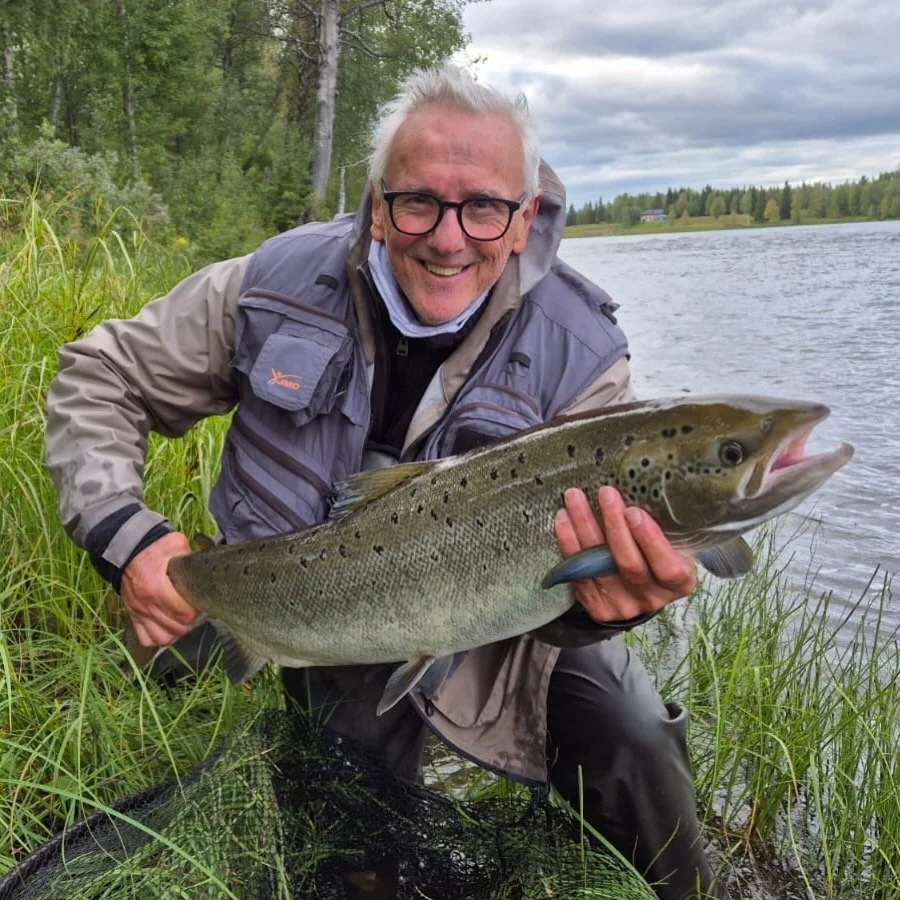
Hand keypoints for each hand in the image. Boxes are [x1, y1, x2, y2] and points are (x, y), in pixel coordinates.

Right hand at [121, 531, 198, 646]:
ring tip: (183, 620)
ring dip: (176, 632)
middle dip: (191, 622)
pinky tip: (168, 626)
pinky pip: (146, 638)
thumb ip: (190, 557)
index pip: (183, 614)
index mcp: (155, 587)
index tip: (200, 601)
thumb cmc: (154, 548)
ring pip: (162, 638)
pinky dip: (158, 637)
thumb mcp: (175, 544)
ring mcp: (138, 612)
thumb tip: (204, 567)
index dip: (197, 610)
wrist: (129, 550)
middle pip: (176, 628)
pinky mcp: (133, 615)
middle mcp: (145, 604)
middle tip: (195, 610)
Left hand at [554, 486, 695, 622]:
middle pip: (629, 565)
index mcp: (679, 584)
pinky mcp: (596, 606)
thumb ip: (663, 528)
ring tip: (574, 497)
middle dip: (614, 526)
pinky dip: (568, 543)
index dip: (651, 540)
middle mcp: (651, 598)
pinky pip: (577, 573)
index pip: (668, 568)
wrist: (639, 589)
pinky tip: (563, 519)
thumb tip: (639, 489)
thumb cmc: (659, 555)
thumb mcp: (674, 544)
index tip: (634, 511)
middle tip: (605, 494)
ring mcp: (621, 605)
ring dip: (583, 528)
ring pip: (598, 567)